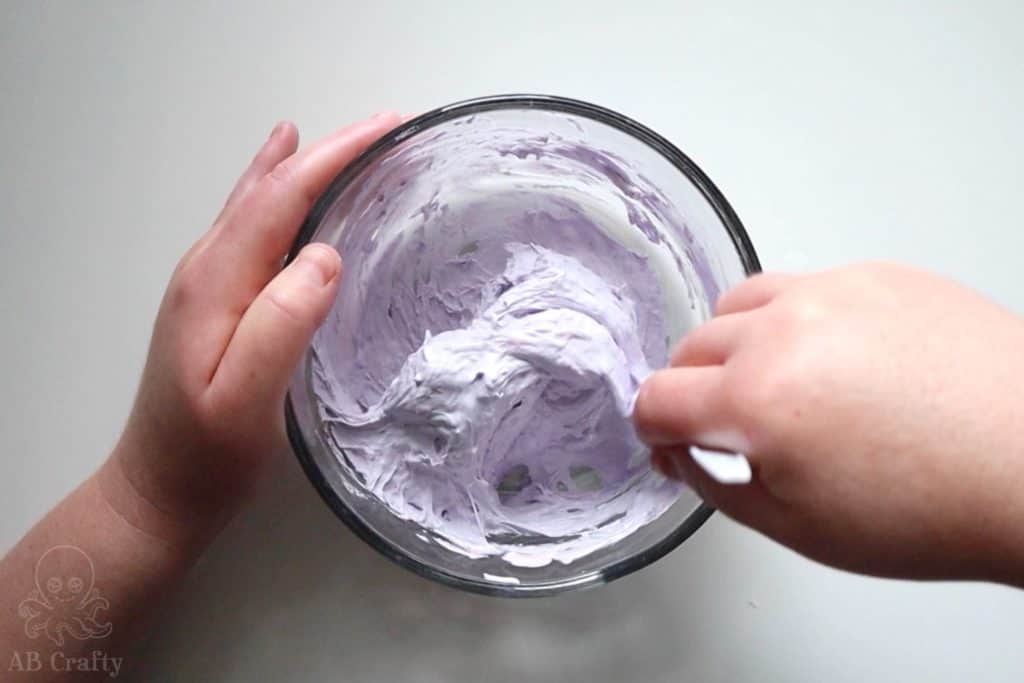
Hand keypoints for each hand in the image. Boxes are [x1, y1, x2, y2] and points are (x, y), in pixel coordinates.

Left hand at [105, 113, 400, 539]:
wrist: (158, 493)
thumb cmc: (206, 457)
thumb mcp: (245, 400)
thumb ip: (280, 324)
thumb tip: (326, 255)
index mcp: (217, 281)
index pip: (280, 197)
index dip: (333, 156)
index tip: (386, 129)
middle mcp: (206, 269)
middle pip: (268, 189)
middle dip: (326, 152)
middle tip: (384, 127)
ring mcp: (206, 284)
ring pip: (258, 205)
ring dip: (303, 168)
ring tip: (345, 142)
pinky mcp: (215, 304)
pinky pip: (256, 231)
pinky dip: (285, 200)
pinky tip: (289, 194)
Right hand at [634, 263, 1023, 583]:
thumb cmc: (937, 506)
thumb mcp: (799, 527)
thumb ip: (715, 485)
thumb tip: (681, 451)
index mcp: (757, 399)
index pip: (657, 399)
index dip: (656, 431)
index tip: (673, 441)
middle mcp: (786, 330)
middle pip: (690, 347)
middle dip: (695, 391)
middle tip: (734, 426)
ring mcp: (834, 292)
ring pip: (738, 304)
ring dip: (735, 345)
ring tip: (777, 383)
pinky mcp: (878, 274)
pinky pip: (801, 286)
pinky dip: (793, 321)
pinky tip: (834, 361)